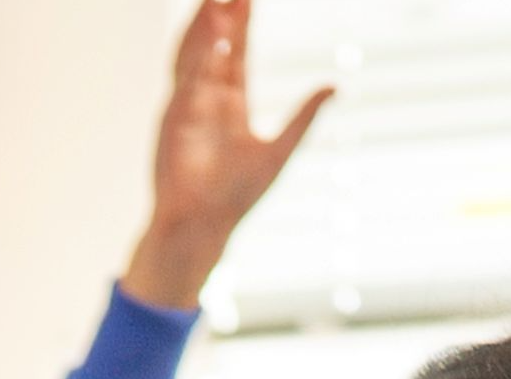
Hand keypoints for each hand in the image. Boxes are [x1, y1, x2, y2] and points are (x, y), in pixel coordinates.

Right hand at [120, 0, 331, 309]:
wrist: (203, 225)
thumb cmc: (237, 195)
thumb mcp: (282, 148)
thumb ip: (305, 115)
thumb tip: (335, 86)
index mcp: (230, 103)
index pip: (236, 53)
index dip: (241, 24)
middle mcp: (205, 98)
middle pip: (214, 45)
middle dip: (221, 14)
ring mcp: (187, 106)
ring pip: (195, 54)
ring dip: (205, 26)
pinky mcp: (175, 120)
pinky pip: (188, 81)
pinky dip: (200, 59)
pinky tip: (216, 39)